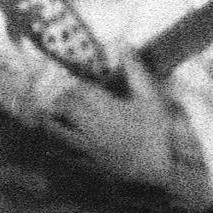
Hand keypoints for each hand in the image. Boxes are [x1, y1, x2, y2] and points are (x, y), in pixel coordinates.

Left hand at [45, 55, 203, 199]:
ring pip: (59, 131)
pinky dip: (58, 149)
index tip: (78, 85)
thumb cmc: (158, 131)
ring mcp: (89, 147)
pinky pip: (67, 156)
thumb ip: (135, 71)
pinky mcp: (92, 165)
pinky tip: (54, 146)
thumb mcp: (150, 98)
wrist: (164, 167)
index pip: (78, 91)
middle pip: (66, 108)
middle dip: (63, 100)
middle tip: (65, 98)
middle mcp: (92, 125)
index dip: (75, 86)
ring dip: (51, 122)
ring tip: (48, 117)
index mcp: (105, 107)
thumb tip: (124, 45)